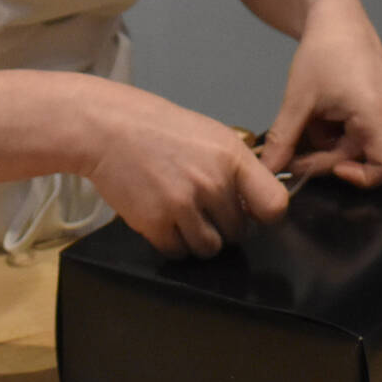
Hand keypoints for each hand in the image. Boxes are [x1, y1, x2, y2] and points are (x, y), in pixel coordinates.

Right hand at [80, 79, 287, 257]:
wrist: (108, 129)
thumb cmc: (157, 129)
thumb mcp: (210, 135)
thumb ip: (236, 168)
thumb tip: (255, 203)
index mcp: (231, 157)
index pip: (274, 205)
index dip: (265, 216)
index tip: (253, 215)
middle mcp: (212, 183)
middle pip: (239, 233)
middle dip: (224, 226)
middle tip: (203, 209)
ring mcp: (184, 205)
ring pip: (210, 248)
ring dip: (199, 239)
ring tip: (183, 216)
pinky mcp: (156, 223)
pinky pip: (178, 252)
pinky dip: (172, 243)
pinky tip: (164, 220)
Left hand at [257, 0, 381, 188]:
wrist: (335, 14)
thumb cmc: (323, 49)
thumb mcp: (298, 100)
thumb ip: (283, 140)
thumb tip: (268, 171)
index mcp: (378, 113)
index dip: (363, 178)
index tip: (333, 168)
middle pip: (362, 157)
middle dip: (325, 154)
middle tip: (294, 150)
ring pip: (358, 144)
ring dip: (329, 139)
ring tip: (310, 114)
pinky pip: (361, 130)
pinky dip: (337, 128)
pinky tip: (321, 110)